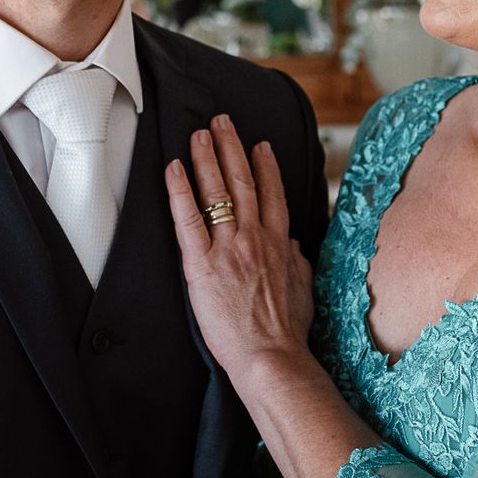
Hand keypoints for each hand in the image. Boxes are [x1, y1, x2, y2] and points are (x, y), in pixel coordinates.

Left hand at [165, 114, 313, 377]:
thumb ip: (296, 263)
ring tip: (199, 132)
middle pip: (243, 181)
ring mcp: (228, 248)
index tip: (259, 144)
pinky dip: (180, 191)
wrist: (271, 356)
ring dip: (207, 157)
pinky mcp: (202, 264)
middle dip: (231, 148)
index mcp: (280, 244)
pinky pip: (188, 219)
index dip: (265, 166)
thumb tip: (292, 246)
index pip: (272, 194)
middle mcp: (255, 238)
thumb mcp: (303, 291)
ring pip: (217, 191)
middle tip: (222, 122)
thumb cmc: (288, 332)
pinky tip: (174, 168)